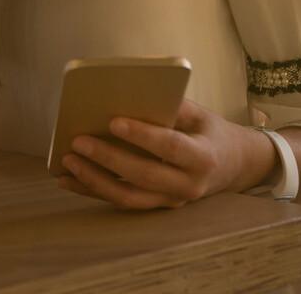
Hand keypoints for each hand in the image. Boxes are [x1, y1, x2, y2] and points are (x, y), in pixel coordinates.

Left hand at [57, 99, 273, 208]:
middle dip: (108, 158)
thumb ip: (172, 106)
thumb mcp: (200, 114)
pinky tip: (67, 180)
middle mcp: (188, 185)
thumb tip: (133, 93)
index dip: (141, 135)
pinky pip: (121, 202)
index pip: (169, 147)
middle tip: (78, 141)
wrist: (233, 166)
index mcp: (202, 157)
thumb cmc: (209, 132)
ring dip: (94, 180)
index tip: (113, 121)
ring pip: (128, 197)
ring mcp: (172, 201)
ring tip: (67, 161)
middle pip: (143, 175)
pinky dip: (92, 191)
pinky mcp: (157, 207)